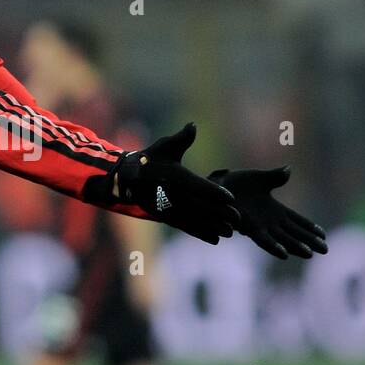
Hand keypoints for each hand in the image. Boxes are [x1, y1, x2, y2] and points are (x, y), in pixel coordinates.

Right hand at [108, 123, 239, 243]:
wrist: (126, 179)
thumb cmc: (150, 160)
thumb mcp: (165, 146)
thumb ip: (182, 138)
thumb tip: (194, 125)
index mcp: (175, 176)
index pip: (198, 185)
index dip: (216, 192)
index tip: (232, 198)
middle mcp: (172, 195)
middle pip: (200, 207)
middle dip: (220, 214)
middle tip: (238, 218)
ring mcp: (168, 208)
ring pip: (195, 221)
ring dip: (214, 227)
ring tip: (230, 232)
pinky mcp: (165, 217)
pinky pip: (186, 227)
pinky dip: (201, 234)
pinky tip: (215, 239)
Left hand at [208, 167, 327, 259]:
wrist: (215, 187)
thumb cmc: (235, 184)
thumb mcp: (260, 179)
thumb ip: (275, 177)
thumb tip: (289, 170)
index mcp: (274, 210)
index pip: (296, 221)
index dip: (309, 228)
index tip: (324, 235)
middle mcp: (269, 221)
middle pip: (294, 234)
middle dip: (309, 242)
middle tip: (326, 250)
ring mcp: (259, 226)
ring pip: (281, 240)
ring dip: (295, 247)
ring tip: (309, 254)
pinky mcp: (247, 228)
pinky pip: (262, 239)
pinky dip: (273, 246)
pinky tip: (284, 254)